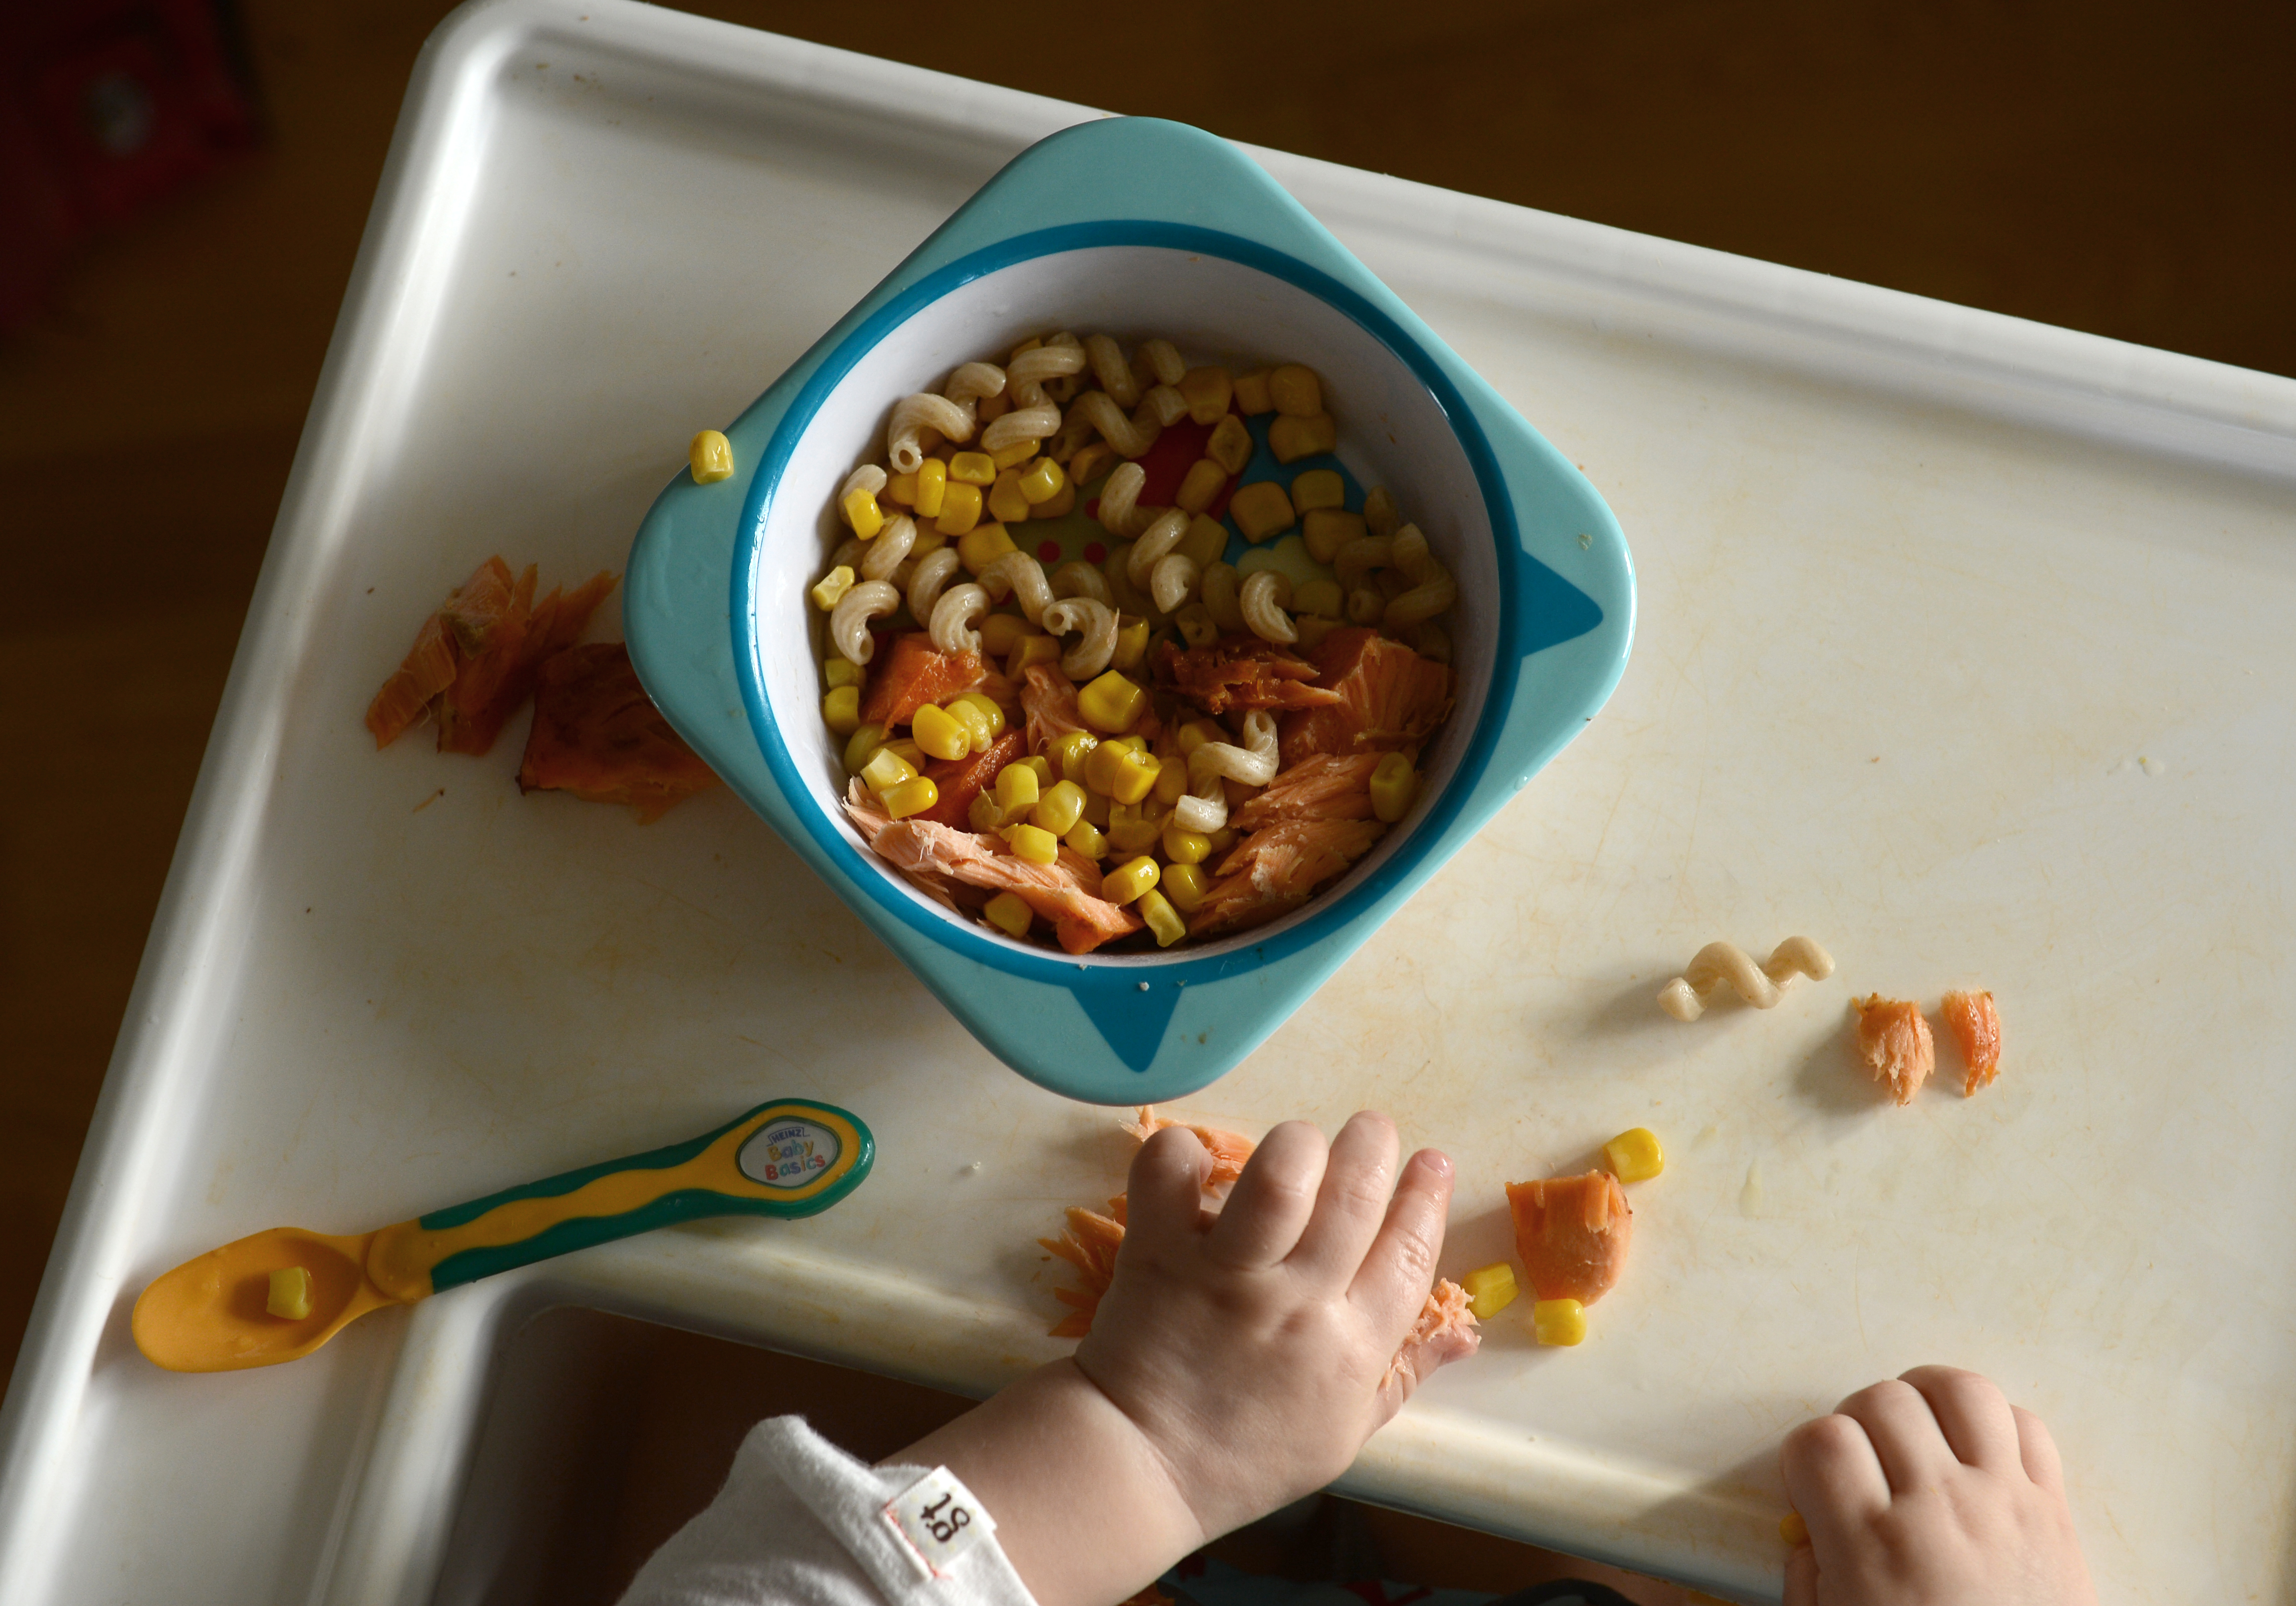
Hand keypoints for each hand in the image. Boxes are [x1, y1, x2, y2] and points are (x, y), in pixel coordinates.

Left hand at [1074, 1110, 1457, 1539]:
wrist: (1146, 1468)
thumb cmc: (1250, 1454)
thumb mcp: (1344, 1432)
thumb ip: (1404, 1374)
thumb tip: (1466, 1333)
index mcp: (1352, 1347)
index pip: (1408, 1253)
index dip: (1426, 1198)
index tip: (1431, 1161)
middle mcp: (1298, 1303)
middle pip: (1354, 1197)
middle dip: (1372, 1145)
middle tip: (1370, 1129)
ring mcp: (1228, 1276)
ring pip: (1281, 1177)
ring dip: (1297, 1144)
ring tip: (1297, 1145)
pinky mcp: (1161, 1255)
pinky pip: (1173, 1176)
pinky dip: (1183, 1154)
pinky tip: (1196, 1163)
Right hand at [1781, 1366, 2095, 1605]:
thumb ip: (1810, 1574)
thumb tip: (1812, 1523)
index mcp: (1874, 1546)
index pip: (1822, 1439)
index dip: (1807, 1454)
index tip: (1813, 1482)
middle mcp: (1940, 1510)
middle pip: (1884, 1400)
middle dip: (1860, 1421)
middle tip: (1864, 1460)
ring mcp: (2003, 1503)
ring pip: (1961, 1390)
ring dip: (1928, 1398)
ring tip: (1919, 1429)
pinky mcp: (2054, 1511)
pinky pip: (2029, 1427)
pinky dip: (1998, 1424)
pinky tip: (1976, 1454)